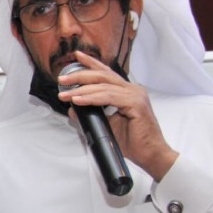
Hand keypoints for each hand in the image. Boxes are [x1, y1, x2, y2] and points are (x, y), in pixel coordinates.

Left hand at [56, 51, 179, 180]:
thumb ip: (92, 114)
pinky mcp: (136, 104)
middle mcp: (133, 89)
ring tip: (65, 94)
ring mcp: (135, 95)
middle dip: (80, 75)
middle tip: (62, 79)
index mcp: (127, 92)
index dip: (92, 63)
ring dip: (81, 89)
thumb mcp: (107, 126)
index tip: (77, 56)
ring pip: (104, 86)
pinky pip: (109, 98)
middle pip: (103, 76)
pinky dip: (91, 98)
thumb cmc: (133, 142)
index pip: (107, 74)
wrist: (151, 155)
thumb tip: (72, 108)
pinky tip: (78, 100)